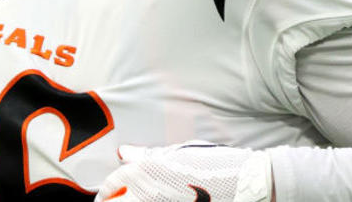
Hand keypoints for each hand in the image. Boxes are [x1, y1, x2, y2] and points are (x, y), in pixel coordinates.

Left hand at [94, 141, 272, 201]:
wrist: (245, 184)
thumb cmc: (213, 163)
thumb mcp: (178, 153)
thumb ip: (147, 155)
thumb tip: (124, 153)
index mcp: (146, 172)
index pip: (110, 186)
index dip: (107, 192)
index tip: (108, 194)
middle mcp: (147, 193)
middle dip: (111, 201)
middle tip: (115, 201)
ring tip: (145, 198)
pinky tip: (160, 201)